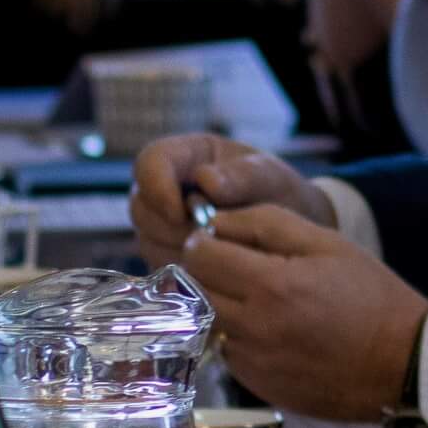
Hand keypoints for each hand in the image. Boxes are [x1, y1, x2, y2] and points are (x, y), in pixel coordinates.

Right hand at [132, 134, 319, 256]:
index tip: (181, 213)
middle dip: (173, 227)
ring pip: (148, 242)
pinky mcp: (165, 256)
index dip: (156, 187)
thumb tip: (207, 181)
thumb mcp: (267, 176)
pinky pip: (160, 269)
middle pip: (142, 209)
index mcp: (184, 156)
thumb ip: (241, 175)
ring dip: (181, 251)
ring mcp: (159, 225)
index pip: (149, 163)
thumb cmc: (274, 191)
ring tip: (221, 251)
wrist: (286, 227)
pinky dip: (185, 272)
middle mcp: (162, 189)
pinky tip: (217, 271)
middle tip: (210, 237)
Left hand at [182, 205, 427, 422]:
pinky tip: (273, 332)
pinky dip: (240, 337)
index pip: (201, 255)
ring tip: (261, 300)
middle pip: (196, 290)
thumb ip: (268, 223)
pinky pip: (229, 352)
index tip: (216, 239)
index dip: (203, 241)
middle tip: (237, 266)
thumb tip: (219, 222)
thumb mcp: (328, 243)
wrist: (401, 363)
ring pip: (208, 322)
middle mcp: (253, 326)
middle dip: (208, 272)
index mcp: (271, 284)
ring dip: (222, 305)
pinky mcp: (258, 385)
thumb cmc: (371, 296)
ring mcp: (253, 361)